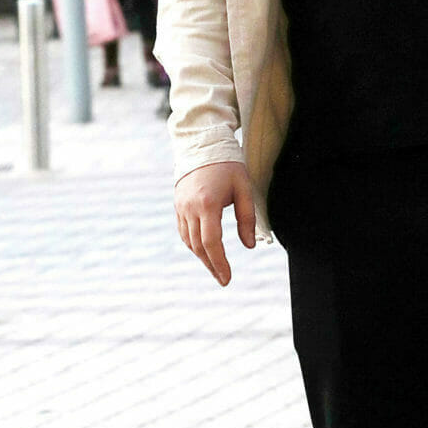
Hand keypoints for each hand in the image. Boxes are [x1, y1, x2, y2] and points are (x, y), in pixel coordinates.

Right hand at [175, 161, 255, 286]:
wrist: (202, 147)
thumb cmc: (228, 167)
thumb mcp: (244, 189)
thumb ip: (247, 218)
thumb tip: (249, 246)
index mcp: (207, 204)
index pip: (211, 242)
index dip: (219, 263)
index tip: (227, 278)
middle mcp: (190, 209)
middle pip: (199, 246)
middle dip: (211, 265)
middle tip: (224, 280)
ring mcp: (181, 208)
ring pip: (190, 241)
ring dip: (202, 257)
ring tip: (216, 269)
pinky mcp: (178, 206)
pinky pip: (184, 232)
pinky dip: (194, 245)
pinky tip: (205, 252)